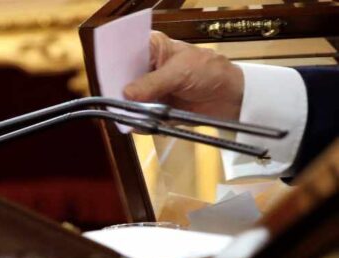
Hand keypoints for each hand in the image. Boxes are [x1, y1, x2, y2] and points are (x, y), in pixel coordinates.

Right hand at [124, 31, 243, 119]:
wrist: (230, 97)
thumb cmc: (208, 72)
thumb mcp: (180, 72)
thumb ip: (152, 83)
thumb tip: (126, 94)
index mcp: (151, 49)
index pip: (124, 55)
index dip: (115, 67)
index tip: (110, 81)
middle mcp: (146, 69)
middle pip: (122, 81)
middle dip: (119, 92)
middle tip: (118, 102)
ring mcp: (149, 91)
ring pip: (129, 101)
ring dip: (130, 110)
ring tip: (132, 115)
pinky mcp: (154, 110)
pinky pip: (140, 118)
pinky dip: (141, 123)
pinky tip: (141, 124)